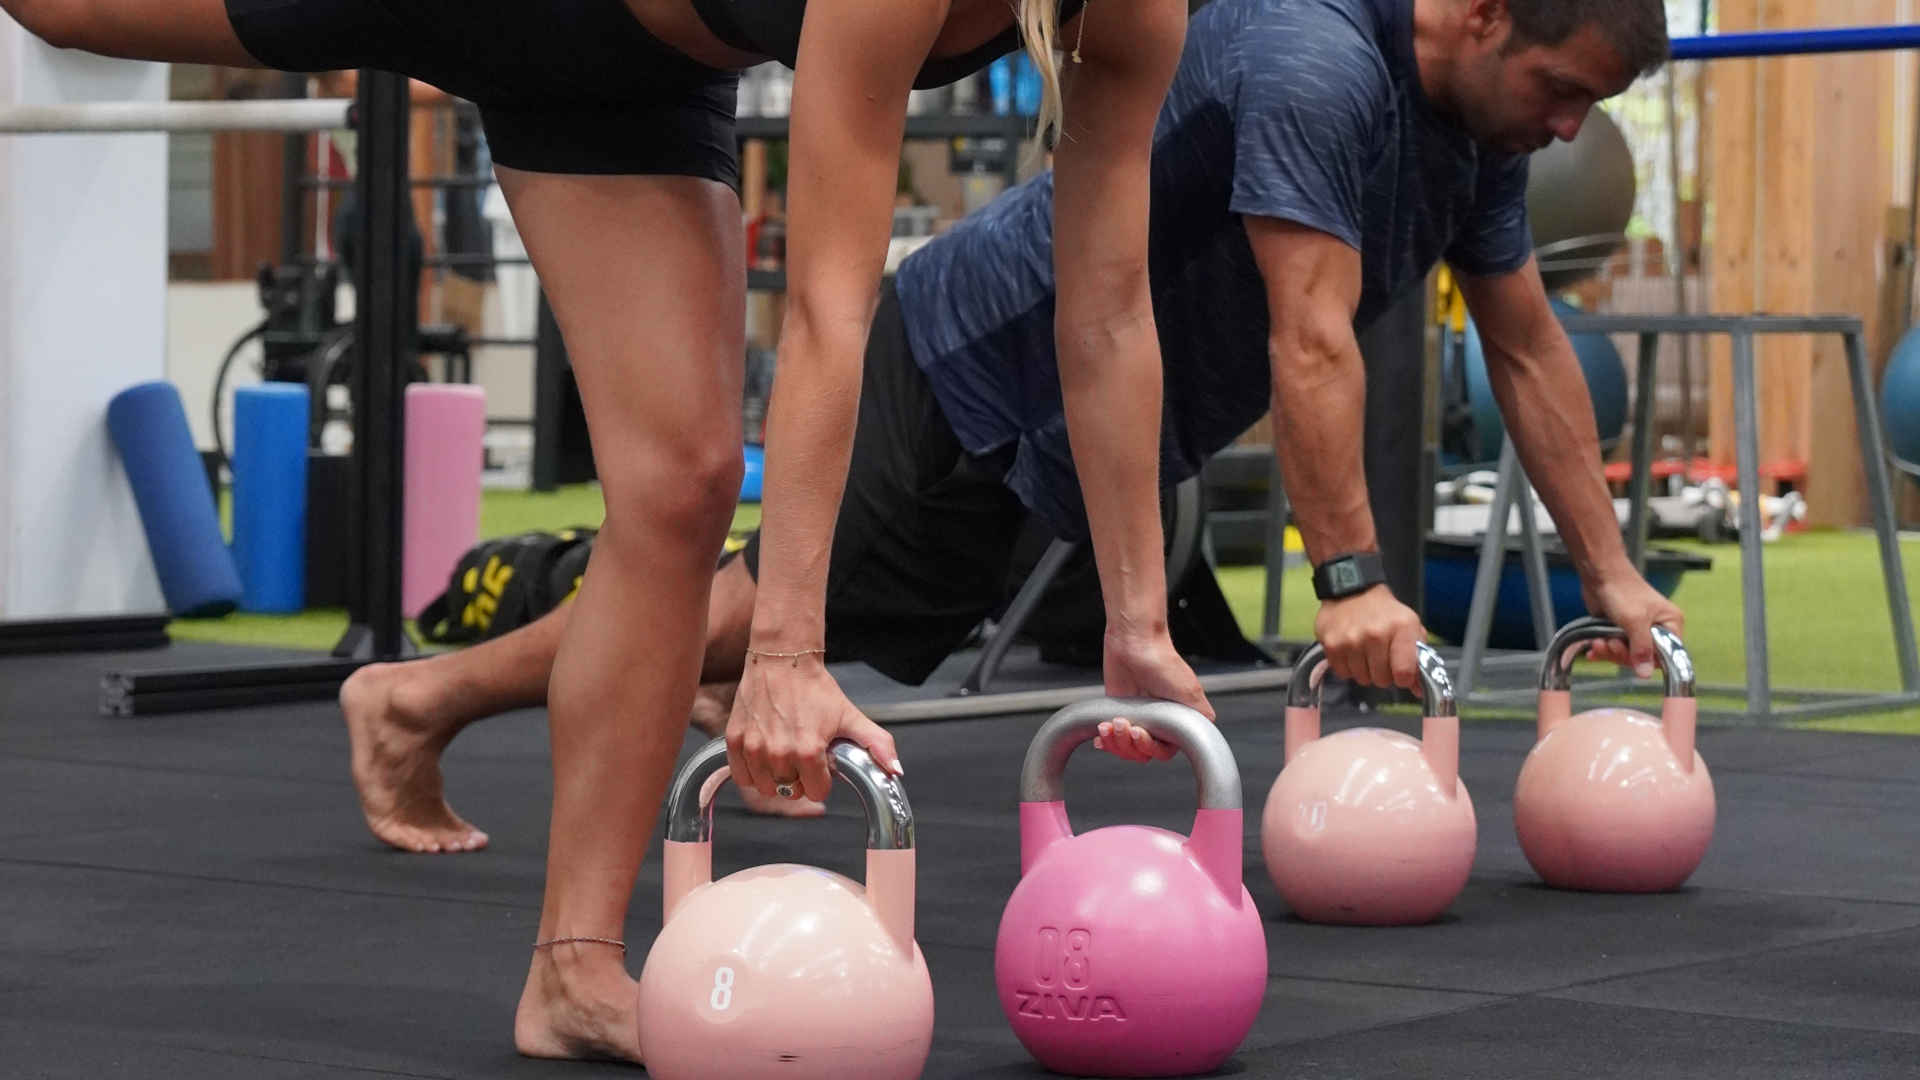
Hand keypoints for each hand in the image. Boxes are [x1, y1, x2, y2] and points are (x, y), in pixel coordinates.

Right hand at [725, 652, 900, 803]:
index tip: (821, 762)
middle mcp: (779, 754)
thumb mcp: (850, 716)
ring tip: (784, 753)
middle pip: (792, 791)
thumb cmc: (815, 688)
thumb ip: (877, 745)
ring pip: (767, 788)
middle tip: (803, 754)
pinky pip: (743, 777)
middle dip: (800, 778)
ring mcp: (754, 749)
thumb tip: (896, 771)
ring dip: (776, 777)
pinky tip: (765, 755)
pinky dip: (753, 772)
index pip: (817, 793)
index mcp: (809, 752)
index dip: (823, 779)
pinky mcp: (735, 742)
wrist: (782, 660)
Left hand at [1095, 627, 1215, 763]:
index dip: (1149, 748)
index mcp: (1176, 722)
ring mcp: (1138, 717)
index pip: (1163, 751)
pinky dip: (1105, 740)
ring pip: (1125, 747)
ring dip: (1115, 741)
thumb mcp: (1190, 692)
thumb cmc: (1163, 662)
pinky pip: (1111, 737)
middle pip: (1142, 753)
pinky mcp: (1118, 710)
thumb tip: (1208, 735)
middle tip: (1125, 724)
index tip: (1140, 733)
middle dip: (1129, 744)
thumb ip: (1201, 718)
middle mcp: (1158, 722)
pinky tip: (1102, 734)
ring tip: (1110, 723)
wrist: (1135, 641)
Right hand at [1315, 585, 1426, 694]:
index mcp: (1401, 628)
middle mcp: (1375, 634)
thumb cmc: (1384, 612)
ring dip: (1365, 670)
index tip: (1401, 672)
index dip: (1404, 678)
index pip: (1404, 672)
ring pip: (1362, 678)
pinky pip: (1343, 673)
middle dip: (1383, 673)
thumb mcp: (1410, 626)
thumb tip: (1418, 689)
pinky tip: (1352, 651)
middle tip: (1381, 657)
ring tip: (1365, 651)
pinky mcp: (1331, 645)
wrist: (1353, 591)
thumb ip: (1418, 658)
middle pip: (1382, 679)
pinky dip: (1348, 666)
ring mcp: (1351, 640)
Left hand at [1581, 569, 1684, 678]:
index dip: (1648, 661)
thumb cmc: (1622, 590)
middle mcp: (1656, 628)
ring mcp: (1636, 630)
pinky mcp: (1619, 630)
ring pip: (1625, 654)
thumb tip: (1646, 674)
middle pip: (1643, 657)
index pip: (1667, 655)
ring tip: (1598, 643)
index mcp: (1670, 624)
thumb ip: (1641, 649)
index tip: (1632, 658)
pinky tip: (1592, 651)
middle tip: (1610, 644)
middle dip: (1623, 654)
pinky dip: (1602, 650)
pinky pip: (1613, 648)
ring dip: (1610, 651)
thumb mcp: (1634, 622)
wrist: (1599, 574)